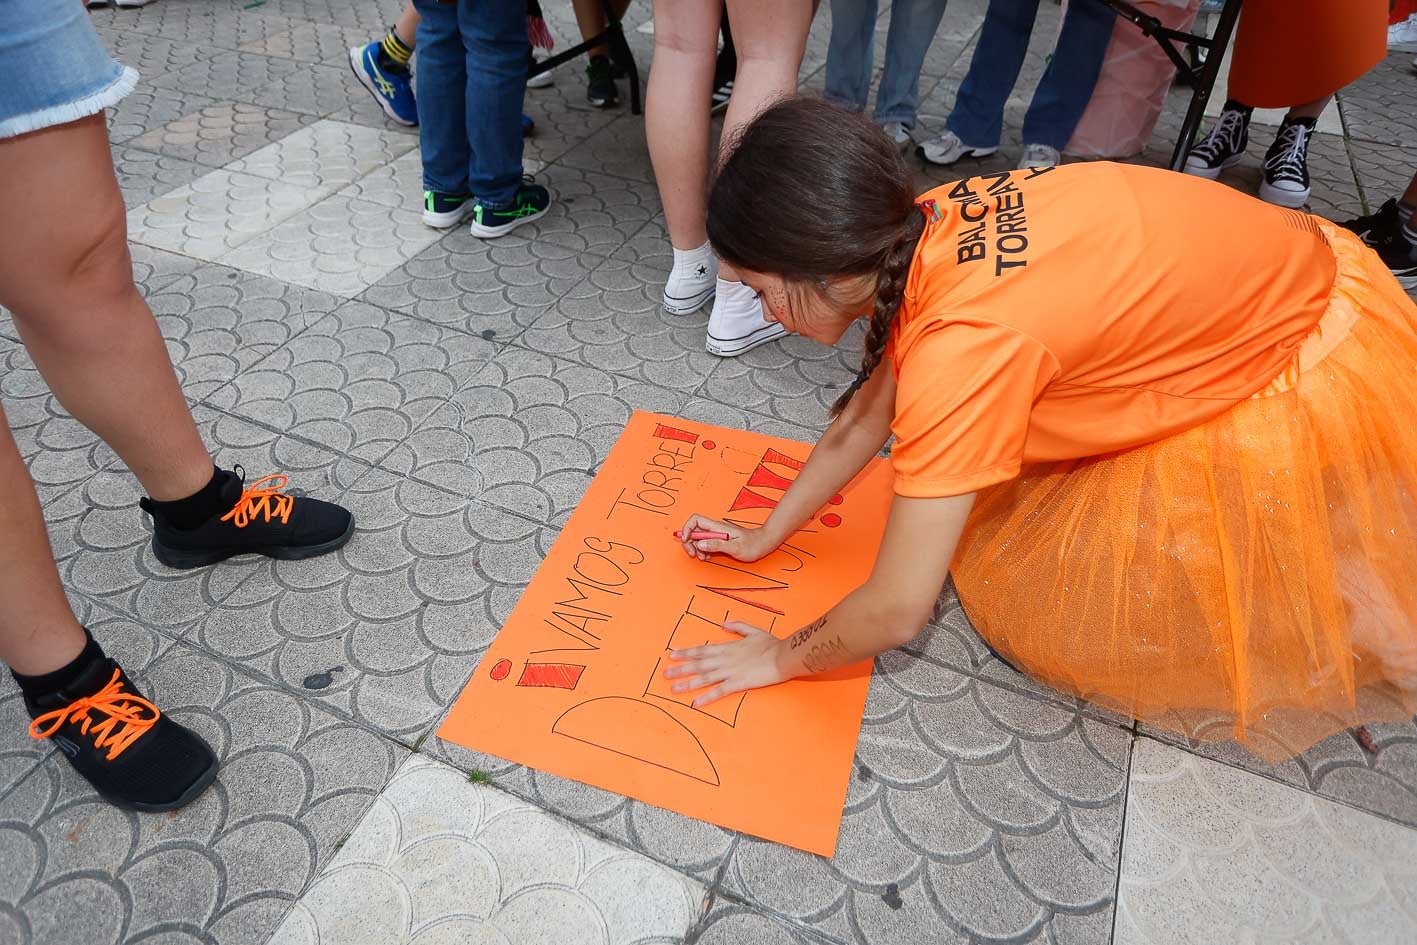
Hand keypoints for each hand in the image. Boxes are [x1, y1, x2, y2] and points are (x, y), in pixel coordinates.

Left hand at [664, 621, 787, 706]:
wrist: (783, 656)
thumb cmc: (771, 644)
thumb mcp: (753, 630)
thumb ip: (737, 626)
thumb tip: (724, 624)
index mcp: (727, 647)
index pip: (702, 650)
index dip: (686, 653)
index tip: (672, 654)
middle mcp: (724, 659)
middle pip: (698, 664)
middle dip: (681, 669)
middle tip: (665, 673)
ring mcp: (730, 672)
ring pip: (704, 678)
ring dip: (688, 683)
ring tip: (674, 689)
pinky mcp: (738, 683)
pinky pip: (719, 691)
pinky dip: (707, 697)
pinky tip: (696, 703)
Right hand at [676, 513, 774, 562]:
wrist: (763, 543)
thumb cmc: (752, 545)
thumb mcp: (735, 547)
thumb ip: (717, 545)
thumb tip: (700, 543)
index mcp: (717, 527)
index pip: (695, 520)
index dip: (687, 529)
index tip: (686, 540)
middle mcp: (715, 529)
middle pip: (693, 530)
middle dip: (689, 542)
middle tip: (694, 554)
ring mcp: (717, 534)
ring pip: (698, 538)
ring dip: (696, 548)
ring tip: (703, 558)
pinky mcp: (719, 540)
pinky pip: (705, 543)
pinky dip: (703, 550)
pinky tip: (708, 557)